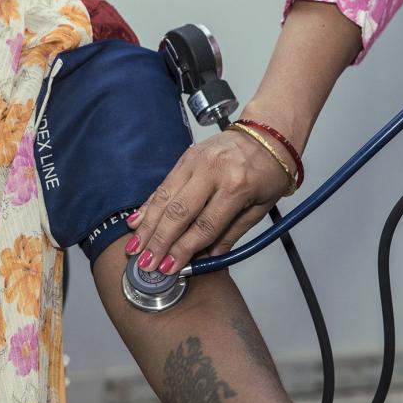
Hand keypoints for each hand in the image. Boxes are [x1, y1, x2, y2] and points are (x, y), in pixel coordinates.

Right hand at [125, 125, 294, 274]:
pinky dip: (148, 205)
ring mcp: (196, 161)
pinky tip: (136, 222)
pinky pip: (163, 184)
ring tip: (135, 248)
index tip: (170, 268)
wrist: (266, 134)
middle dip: (159, 241)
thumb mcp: (260, 208)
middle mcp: (213, 171)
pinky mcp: (185, 156)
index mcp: (237, 187)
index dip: (184, 249)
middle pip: (179, 212)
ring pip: (165, 198)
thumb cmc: (267, 173)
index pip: (205, 225)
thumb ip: (231, 233)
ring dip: (148, 226)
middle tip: (146, 263)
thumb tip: (207, 259)